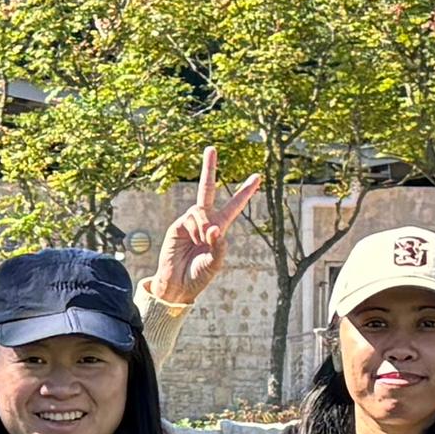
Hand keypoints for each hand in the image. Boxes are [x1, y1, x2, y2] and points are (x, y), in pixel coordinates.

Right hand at [144, 146, 256, 315]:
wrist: (176, 285)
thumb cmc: (198, 276)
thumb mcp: (215, 263)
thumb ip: (217, 245)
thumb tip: (212, 227)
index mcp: (219, 229)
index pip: (234, 205)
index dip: (245, 191)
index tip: (258, 176)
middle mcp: (204, 221)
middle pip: (207, 189)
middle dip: (209, 168)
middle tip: (211, 148)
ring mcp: (190, 222)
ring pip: (201, 209)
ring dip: (204, 225)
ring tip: (201, 241)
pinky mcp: (177, 225)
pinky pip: (192, 217)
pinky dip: (197, 227)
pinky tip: (194, 239)